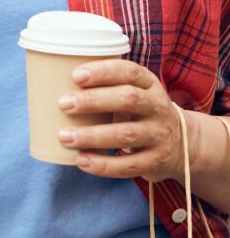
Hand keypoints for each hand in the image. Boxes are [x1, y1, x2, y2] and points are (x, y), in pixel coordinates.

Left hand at [57, 59, 183, 181]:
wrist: (183, 143)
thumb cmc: (141, 111)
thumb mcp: (135, 91)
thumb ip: (107, 87)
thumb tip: (53, 81)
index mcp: (149, 84)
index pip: (129, 71)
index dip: (103, 71)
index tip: (75, 75)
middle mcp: (158, 107)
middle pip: (128, 100)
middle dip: (93, 101)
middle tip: (63, 103)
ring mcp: (159, 135)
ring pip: (126, 135)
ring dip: (92, 136)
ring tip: (64, 137)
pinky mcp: (155, 161)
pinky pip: (128, 165)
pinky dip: (103, 165)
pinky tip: (81, 161)